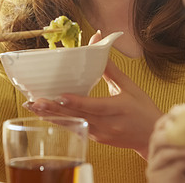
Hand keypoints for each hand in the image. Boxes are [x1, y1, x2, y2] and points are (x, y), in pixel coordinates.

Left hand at [25, 31, 162, 157]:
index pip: (94, 107)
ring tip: (32, 107)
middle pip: (77, 117)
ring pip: (72, 124)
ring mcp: (99, 134)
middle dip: (54, 109)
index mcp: (118, 110)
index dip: (77, 102)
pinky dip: (59, 121)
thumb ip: (111, 69)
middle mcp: (107, 125)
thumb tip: (97, 46)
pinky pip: (75, 128)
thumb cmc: (143, 110)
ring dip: (51, 116)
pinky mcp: (95, 139)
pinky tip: (44, 114)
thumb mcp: (130, 87)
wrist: (152, 138)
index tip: (60, 97)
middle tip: (35, 101)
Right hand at [146, 115, 184, 182]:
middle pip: (156, 138)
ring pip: (162, 153)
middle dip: (170, 131)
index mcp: (165, 146)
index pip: (160, 128)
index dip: (167, 118)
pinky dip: (180, 162)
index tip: (179, 110)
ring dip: (180, 148)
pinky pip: (166, 168)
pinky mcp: (157, 180)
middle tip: (184, 127)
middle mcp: (156, 156)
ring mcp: (155, 168)